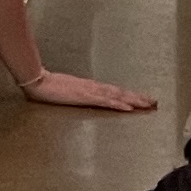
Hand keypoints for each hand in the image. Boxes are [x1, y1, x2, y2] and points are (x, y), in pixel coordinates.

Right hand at [22, 68, 157, 114]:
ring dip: (133, 100)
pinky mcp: (85, 97)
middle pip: (119, 92)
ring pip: (117, 96)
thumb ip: (74, 93)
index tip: (141, 98)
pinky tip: (129, 108)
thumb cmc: (46, 86)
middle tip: (154, 101)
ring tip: (148, 104)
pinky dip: (118, 104)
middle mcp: (93, 88)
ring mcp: (90, 92)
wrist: (37, 82)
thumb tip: (80, 96)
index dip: (128, 94)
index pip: (113, 91)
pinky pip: (106, 101)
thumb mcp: (63, 91)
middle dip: (137, 97)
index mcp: (88, 87)